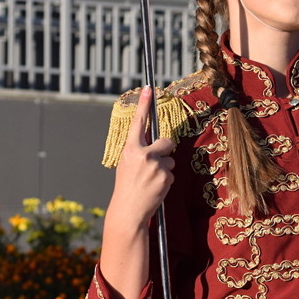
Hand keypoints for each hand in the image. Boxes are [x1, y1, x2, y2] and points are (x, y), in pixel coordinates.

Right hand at [108, 86, 175, 228]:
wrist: (129, 210)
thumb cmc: (127, 186)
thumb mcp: (126, 164)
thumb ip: (138, 151)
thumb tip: (153, 141)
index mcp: (130, 149)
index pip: (138, 123)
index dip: (144, 104)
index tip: (149, 87)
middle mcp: (144, 154)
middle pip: (167, 141)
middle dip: (165, 150)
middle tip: (155, 163)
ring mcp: (156, 166)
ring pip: (170, 160)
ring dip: (164, 169)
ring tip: (151, 181)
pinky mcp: (166, 177)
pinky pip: (172, 174)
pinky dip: (166, 181)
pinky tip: (155, 189)